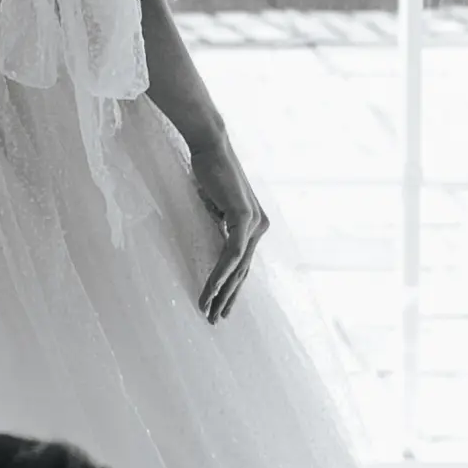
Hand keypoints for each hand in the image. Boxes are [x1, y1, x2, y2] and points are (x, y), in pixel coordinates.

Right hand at [182, 122, 269, 325]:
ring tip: (209, 311)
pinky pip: (232, 253)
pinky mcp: (244, 217)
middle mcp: (259, 226)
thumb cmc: (208, 172)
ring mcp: (254, 222)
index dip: (231, 288)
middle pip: (243, 271)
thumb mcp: (213, 206)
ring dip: (222, 292)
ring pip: (237, 267)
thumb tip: (213, 241)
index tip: (220, 307)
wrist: (210, 147)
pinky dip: (221, 273)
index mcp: (253, 225)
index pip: (242, 264)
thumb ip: (218, 225)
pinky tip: (213, 289)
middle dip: (228, 298)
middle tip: (215, 320)